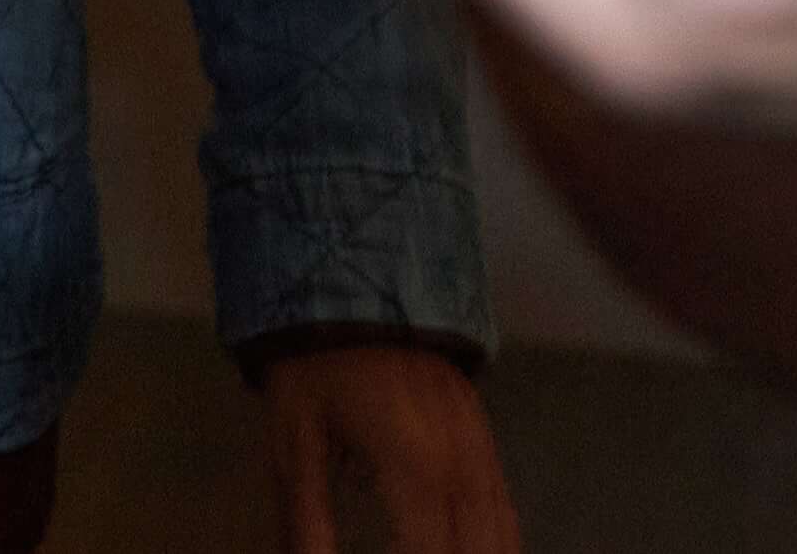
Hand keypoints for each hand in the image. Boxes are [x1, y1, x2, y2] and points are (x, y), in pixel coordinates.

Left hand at [257, 342, 514, 553]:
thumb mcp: (294, 441)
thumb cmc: (314, 361)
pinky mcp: (479, 438)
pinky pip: (502, 509)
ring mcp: (476, 447)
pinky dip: (498, 546)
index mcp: (412, 463)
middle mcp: (458, 460)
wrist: (354, 271)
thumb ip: (305, 522)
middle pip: (476, 552)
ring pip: (500, 537)